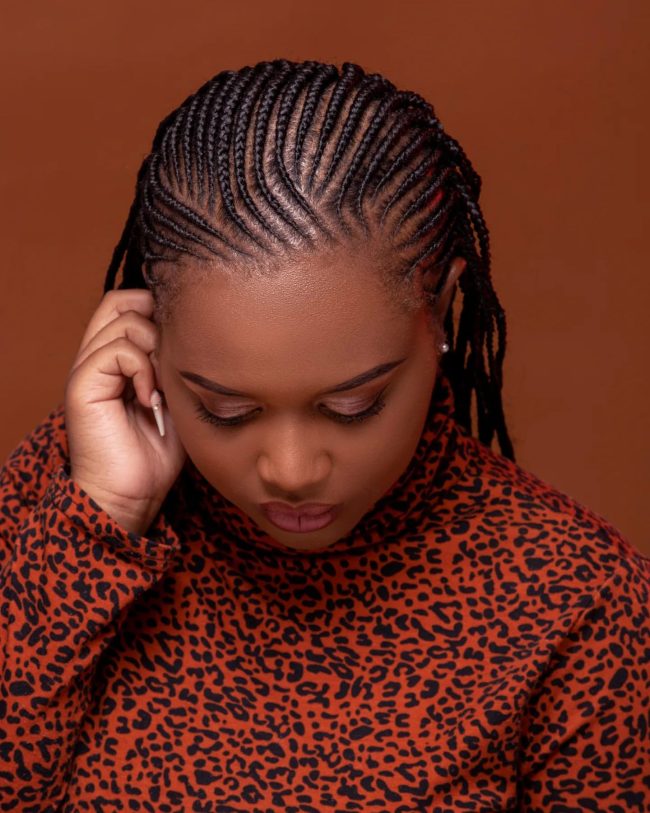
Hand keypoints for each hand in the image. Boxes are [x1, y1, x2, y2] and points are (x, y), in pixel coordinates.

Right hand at [64, 289, 186, 534]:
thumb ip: (176, 361)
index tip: (182, 348)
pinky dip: (142, 370)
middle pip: (122, 300)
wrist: (133, 494)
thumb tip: (192, 330)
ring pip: (124, 320)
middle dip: (158, 323)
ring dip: (154, 350)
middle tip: (171, 363)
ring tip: (161, 388)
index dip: (160, 312)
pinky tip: (150, 400)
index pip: (131, 302)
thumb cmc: (157, 452)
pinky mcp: (82, 385)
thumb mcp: (177, 396)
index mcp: (116, 357)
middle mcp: (97, 356)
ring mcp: (87, 368)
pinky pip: (116, 350)